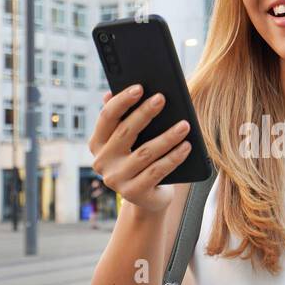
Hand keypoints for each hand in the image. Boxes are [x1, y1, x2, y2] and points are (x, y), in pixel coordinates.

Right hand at [88, 84, 192, 212]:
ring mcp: (116, 180)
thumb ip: (126, 117)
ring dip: (167, 137)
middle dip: (144, 113)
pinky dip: (173, 158)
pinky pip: (157, 171)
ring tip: (185, 125)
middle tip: (162, 98)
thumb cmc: (142, 160)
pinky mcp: (134, 193)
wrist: (149, 197)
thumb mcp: (133, 140)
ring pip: (145, 153)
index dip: (122, 101)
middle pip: (125, 132)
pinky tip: (187, 146)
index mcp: (97, 144)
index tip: (139, 87)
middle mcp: (101, 162)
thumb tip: (123, 90)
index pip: (106, 117)